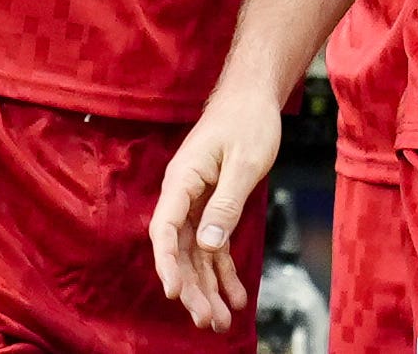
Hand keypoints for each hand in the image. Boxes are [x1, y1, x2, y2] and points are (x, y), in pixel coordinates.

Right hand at [149, 86, 279, 331]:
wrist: (252, 96)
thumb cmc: (247, 120)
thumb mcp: (244, 162)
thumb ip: (226, 204)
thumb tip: (207, 245)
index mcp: (182, 181)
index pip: (165, 229)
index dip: (168, 263)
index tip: (174, 292)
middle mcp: (183, 195)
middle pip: (181, 250)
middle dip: (192, 288)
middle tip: (206, 320)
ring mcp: (197, 203)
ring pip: (197, 254)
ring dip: (207, 287)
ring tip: (219, 321)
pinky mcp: (214, 206)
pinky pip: (215, 245)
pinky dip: (224, 271)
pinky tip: (234, 297)